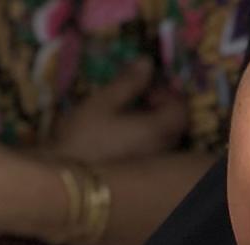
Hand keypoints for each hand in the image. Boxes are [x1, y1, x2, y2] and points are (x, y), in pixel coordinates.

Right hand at [49, 60, 188, 163]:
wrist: (69, 177)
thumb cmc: (84, 136)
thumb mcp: (103, 102)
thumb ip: (128, 82)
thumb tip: (147, 62)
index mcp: (157, 130)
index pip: (181, 108)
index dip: (168, 93)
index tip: (146, 87)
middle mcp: (163, 149)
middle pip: (177, 123)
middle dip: (162, 105)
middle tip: (137, 96)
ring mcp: (154, 163)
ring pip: (166, 137)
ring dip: (154, 120)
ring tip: (128, 112)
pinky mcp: (142, 172)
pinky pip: (155, 148)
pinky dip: (147, 135)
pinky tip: (124, 131)